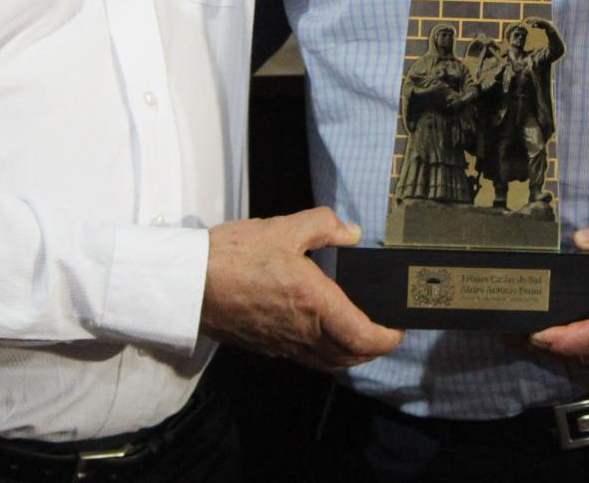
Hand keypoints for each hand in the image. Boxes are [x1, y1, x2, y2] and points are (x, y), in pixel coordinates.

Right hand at [200, 207, 402, 370]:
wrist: (189, 282)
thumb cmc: (233, 255)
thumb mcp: (285, 228)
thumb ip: (325, 225)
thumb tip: (352, 232)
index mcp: (314, 302)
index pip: (363, 336)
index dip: (388, 338)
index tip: (398, 328)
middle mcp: (302, 331)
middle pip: (350, 357)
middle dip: (374, 349)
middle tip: (384, 331)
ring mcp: (283, 344)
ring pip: (329, 363)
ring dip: (350, 354)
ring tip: (359, 334)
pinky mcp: (266, 348)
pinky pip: (306, 360)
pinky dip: (325, 354)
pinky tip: (322, 334)